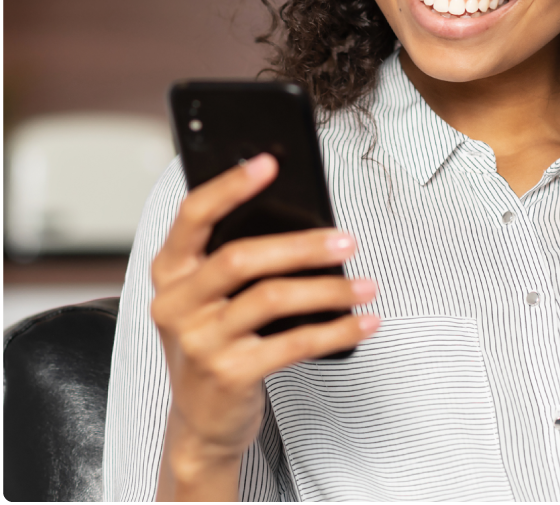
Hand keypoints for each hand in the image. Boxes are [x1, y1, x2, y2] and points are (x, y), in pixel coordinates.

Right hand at [150, 154, 378, 499]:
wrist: (202, 422)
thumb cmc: (217, 340)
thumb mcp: (211, 298)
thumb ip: (235, 258)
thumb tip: (304, 218)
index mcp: (170, 272)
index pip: (193, 216)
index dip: (229, 186)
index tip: (269, 162)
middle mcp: (175, 304)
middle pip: (242, 257)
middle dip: (302, 245)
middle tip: (347, 240)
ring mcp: (199, 342)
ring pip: (272, 298)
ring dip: (328, 289)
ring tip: (365, 286)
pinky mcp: (229, 375)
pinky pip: (294, 343)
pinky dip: (337, 330)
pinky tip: (363, 322)